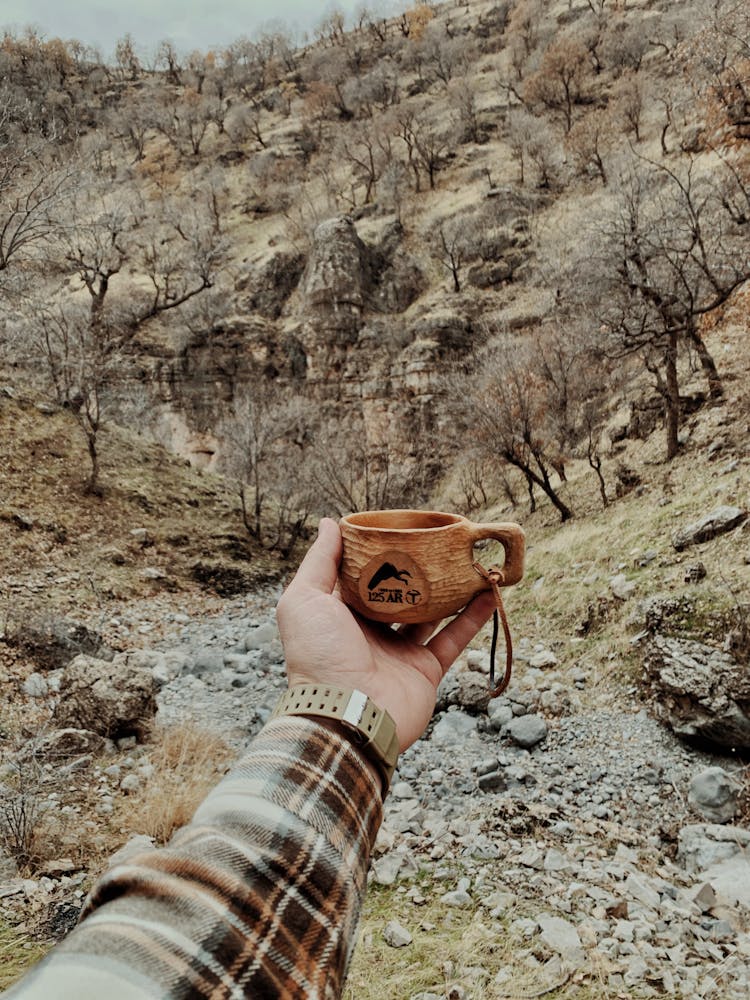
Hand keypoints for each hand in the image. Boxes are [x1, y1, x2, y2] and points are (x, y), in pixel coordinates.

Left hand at [276, 518, 496, 751]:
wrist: (346, 715)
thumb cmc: (320, 656)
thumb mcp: (304, 599)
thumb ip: (318, 561)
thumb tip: (330, 523)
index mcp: (340, 616)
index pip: (361, 577)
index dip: (378, 553)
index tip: (398, 528)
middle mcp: (370, 633)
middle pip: (399, 594)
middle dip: (417, 570)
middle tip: (438, 542)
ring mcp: (399, 652)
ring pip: (430, 614)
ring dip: (450, 590)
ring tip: (469, 562)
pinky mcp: (424, 670)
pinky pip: (453, 640)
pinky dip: (473, 618)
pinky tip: (488, 593)